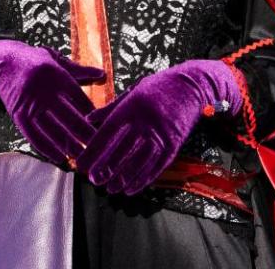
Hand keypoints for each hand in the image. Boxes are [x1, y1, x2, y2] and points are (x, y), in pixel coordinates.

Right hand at [0, 40, 104, 163]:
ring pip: (54, 130)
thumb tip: (102, 74)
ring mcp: (30, 104)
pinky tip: (60, 157)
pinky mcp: (18, 114)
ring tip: (83, 158)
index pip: (81, 100)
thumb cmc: (33, 59)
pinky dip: (47, 148)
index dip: (94, 116)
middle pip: (71, 118)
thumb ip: (79, 69)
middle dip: (86, 135)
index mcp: (58, 75)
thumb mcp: (56, 59)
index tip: (104, 128)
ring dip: (69, 146)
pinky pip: (34, 136)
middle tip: (99, 148)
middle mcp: (45, 90)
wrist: (1, 60)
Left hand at [76, 58, 240, 195]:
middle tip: (94, 181)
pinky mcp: (175, 144)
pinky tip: (131, 189)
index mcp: (132, 106)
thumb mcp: (133, 90)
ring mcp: (162, 133)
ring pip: (140, 162)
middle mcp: (146, 121)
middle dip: (106, 168)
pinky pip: (158, 166)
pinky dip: (144, 180)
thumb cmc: (159, 86)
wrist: (193, 85)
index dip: (93, 151)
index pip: (107, 133)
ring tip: (111, 189)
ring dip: (124, 178)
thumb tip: (88, 118)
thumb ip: (110, 107)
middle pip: (122, 150)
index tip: (81, 164)